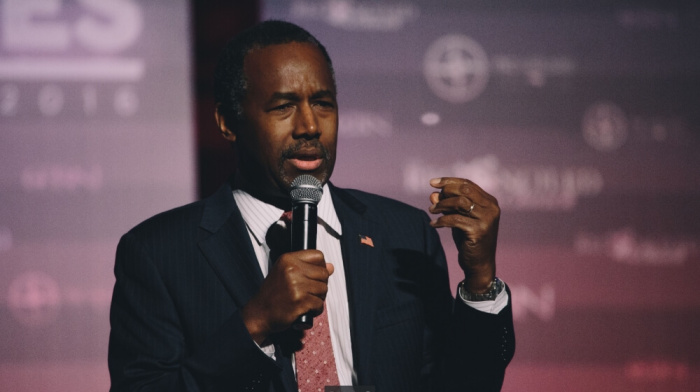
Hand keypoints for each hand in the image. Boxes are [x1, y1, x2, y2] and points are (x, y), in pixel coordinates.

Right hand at [241, 250, 333, 343]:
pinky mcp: (300, 301)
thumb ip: (308, 268)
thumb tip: (330, 267)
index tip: (314, 275)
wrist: (260, 313)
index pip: (318, 256)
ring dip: (318, 298)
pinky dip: (315, 309)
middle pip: (324, 274)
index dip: (320, 266)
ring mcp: (296, 285)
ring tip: (306, 300)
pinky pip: (319, 304)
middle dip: (320, 285)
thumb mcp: (286, 273)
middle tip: (309, 291)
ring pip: (323, 289)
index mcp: (288, 259)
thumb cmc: (272, 295)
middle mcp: (292, 270)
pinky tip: (305, 309)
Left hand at [429, 177, 499, 292]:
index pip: (468, 184)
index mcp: (490, 202)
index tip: (432, 182)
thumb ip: (447, 206)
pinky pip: (455, 219)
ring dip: (442, 205)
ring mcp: (487, 220)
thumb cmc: (468, 239)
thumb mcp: (457, 219)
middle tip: (432, 199)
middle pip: (465, 190)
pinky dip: (441, 220)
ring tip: (431, 211)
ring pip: (460, 202)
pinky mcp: (479, 231)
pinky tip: (433, 224)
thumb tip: (432, 194)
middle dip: (445, 190)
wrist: (479, 264)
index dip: (449, 181)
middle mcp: (492, 208)